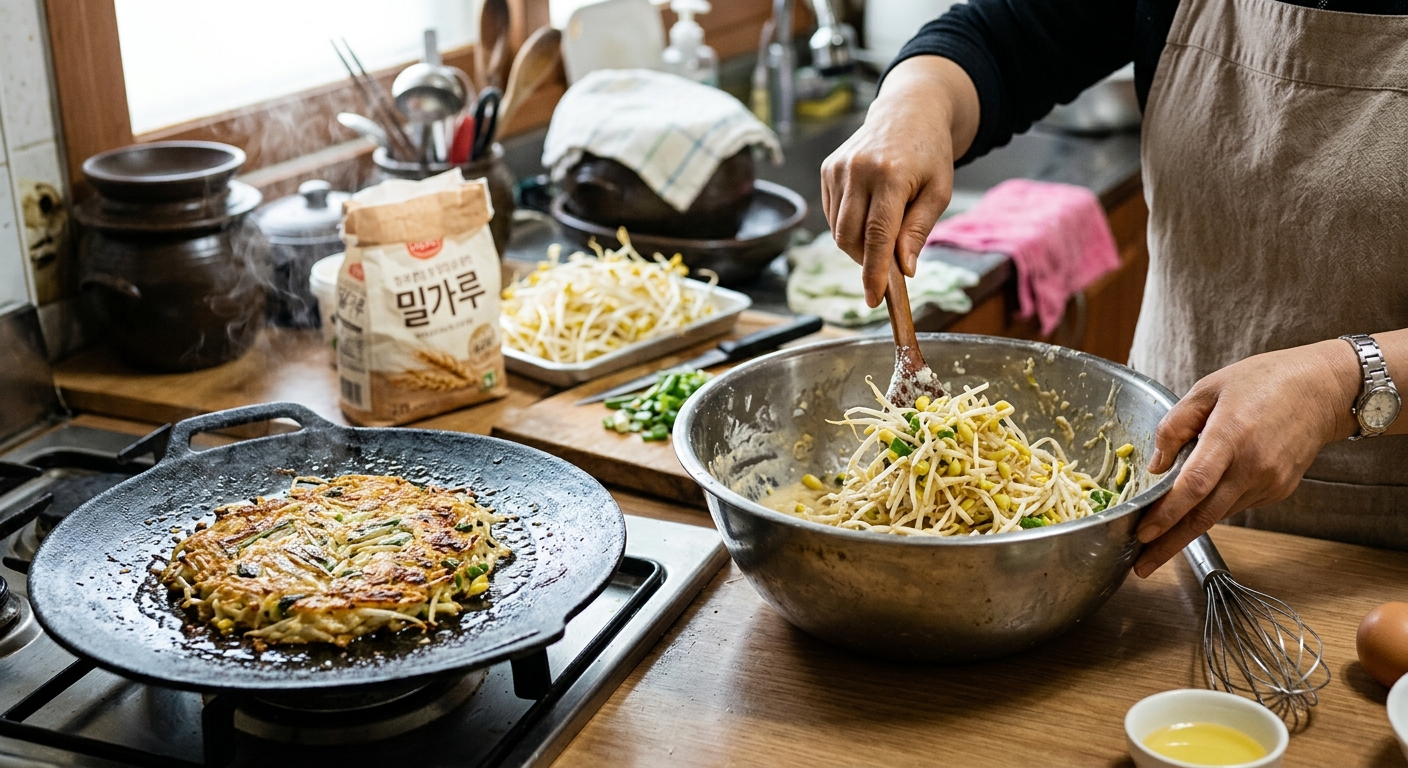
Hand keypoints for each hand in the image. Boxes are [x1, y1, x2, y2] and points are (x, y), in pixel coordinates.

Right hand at [820, 56, 978, 306]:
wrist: (908, 111)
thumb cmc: (929, 154)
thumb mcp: (938, 192)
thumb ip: (918, 231)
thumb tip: (903, 269)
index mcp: (890, 175)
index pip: (876, 235)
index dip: (873, 272)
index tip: (873, 298)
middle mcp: (858, 170)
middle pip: (850, 237)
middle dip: (866, 260)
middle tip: (888, 265)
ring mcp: (838, 168)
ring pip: (837, 229)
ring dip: (857, 245)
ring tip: (882, 235)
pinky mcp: (827, 169)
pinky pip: (831, 214)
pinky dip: (848, 226)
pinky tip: (868, 214)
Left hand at [1132, 340, 1361, 576]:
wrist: (1323, 390)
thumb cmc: (1262, 381)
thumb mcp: (1208, 388)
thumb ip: (1175, 425)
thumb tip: (1155, 466)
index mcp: (1231, 435)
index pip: (1194, 485)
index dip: (1167, 514)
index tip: (1143, 534)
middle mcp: (1252, 466)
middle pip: (1204, 516)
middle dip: (1169, 545)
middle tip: (1141, 568)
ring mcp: (1269, 482)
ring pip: (1218, 513)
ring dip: (1187, 528)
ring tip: (1157, 540)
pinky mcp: (1279, 490)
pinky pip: (1236, 504)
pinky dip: (1214, 506)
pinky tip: (1202, 499)